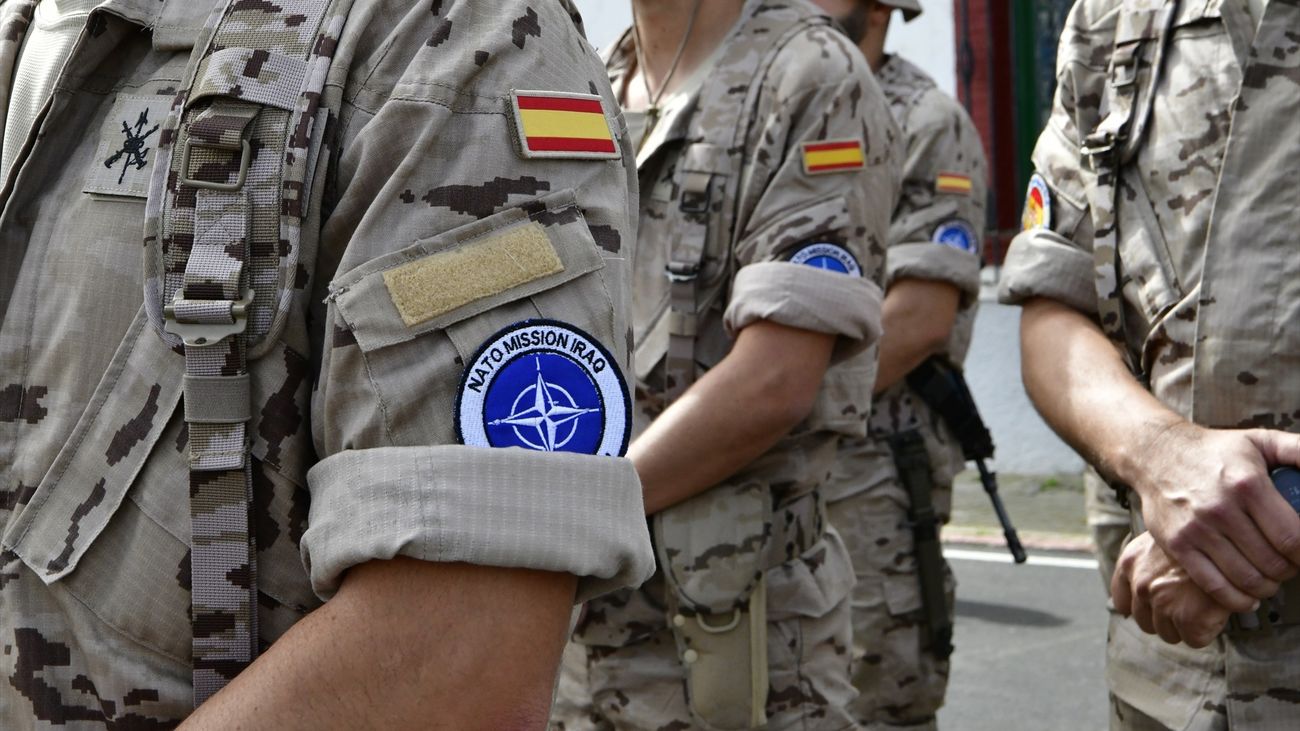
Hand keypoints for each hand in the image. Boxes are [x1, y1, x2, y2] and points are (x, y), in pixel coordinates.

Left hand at [1112, 532, 1236, 647]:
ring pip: (1168, 634)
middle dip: (1166, 618)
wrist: (1231, 538)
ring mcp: (1162, 602)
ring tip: (1202, 607)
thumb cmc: (1200, 535)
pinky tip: (1216, 612)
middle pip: (1145, 622)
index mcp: (1130, 562)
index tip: (1156, 607)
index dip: (1141, 608)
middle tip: (1189, 606)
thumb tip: (1149, 587)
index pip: (1122, 602)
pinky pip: (1194, 640)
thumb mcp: (1164, 538)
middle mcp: (1140, 583)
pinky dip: (1207, 632)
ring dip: (1185, 627)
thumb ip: (1151, 561)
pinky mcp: (1188, 618)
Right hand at [1131, 422, 1299, 604]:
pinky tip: (1248, 595)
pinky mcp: (1178, 545)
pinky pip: (1214, 585)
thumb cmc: (1213, 450)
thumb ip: (1299, 451)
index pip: (1292, 538)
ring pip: (1247, 579)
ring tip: (1270, 578)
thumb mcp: (1260, 441)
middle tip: (1288, 565)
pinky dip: (1237, 599)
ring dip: (1267, 586)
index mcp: (1247, 484)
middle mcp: (1221, 509)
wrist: (1157, 453)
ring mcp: (1197, 530)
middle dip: (1290, 571)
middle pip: (1272, 563)